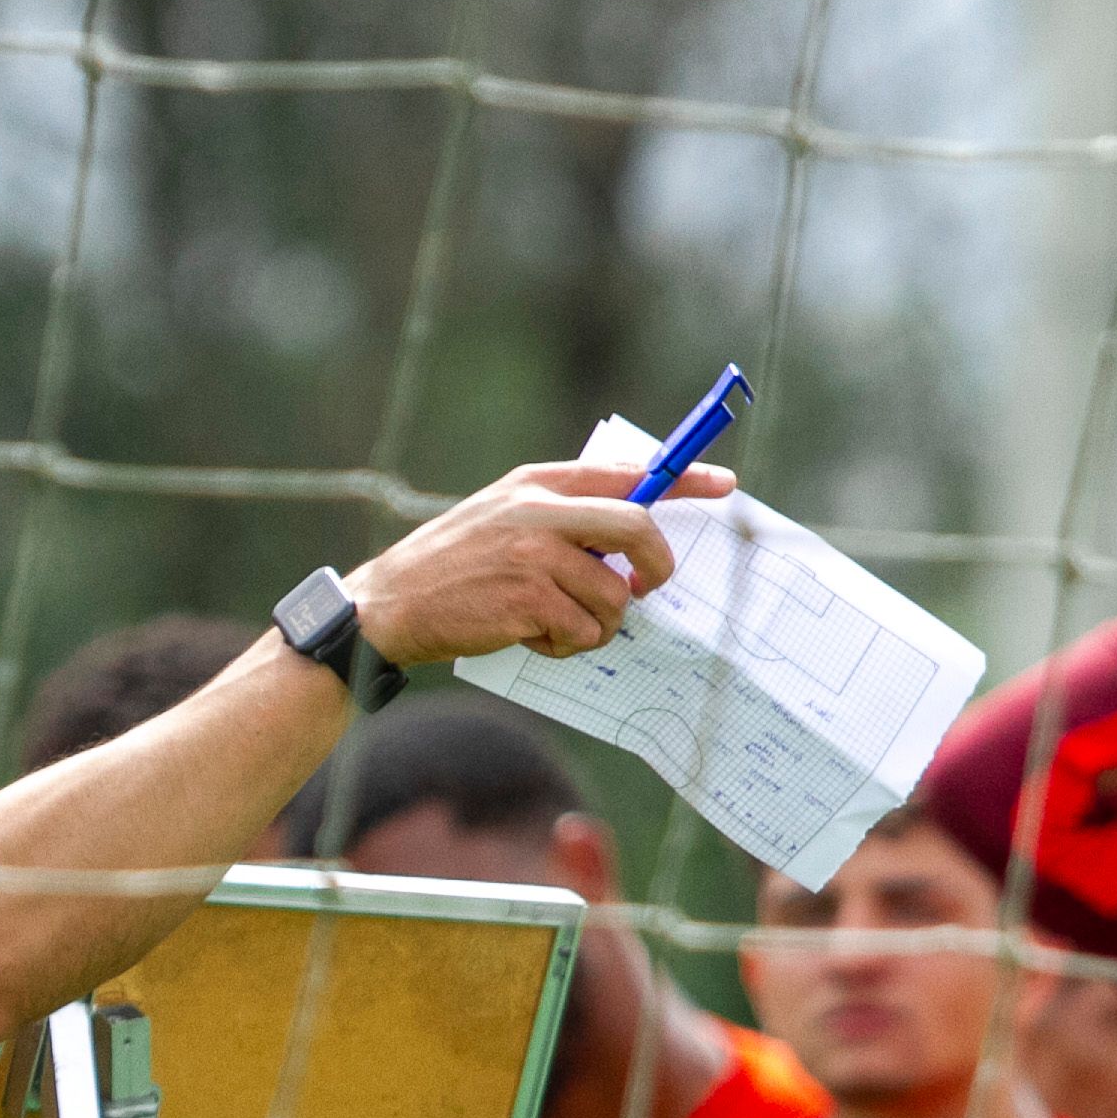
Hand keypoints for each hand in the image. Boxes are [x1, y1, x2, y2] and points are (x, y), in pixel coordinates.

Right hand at [345, 459, 728, 666]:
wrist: (391, 604)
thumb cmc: (453, 565)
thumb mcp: (503, 514)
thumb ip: (562, 511)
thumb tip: (634, 524)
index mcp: (538, 483)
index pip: (627, 473)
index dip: (683, 479)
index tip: (725, 486)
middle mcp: (540, 511)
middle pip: (639, 528)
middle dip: (656, 566)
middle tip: (647, 586)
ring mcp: (534, 556)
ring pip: (614, 595)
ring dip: (596, 622)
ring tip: (553, 622)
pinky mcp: (527, 600)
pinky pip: (582, 632)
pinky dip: (565, 644)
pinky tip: (528, 635)